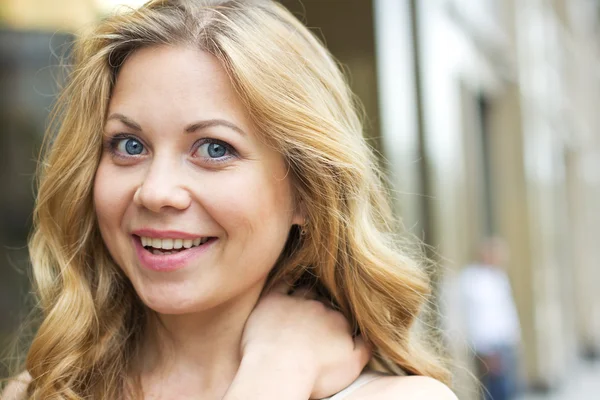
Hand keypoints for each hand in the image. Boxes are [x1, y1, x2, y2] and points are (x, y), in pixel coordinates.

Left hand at [238, 283, 371, 398]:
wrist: (280, 369)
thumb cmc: (317, 373)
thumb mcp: (352, 366)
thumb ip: (365, 348)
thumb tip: (371, 336)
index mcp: (339, 321)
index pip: (343, 316)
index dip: (339, 323)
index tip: (334, 331)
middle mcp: (320, 307)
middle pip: (325, 302)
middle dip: (324, 308)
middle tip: (318, 320)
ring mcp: (296, 301)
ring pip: (306, 290)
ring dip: (308, 293)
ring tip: (306, 300)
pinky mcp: (273, 300)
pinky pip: (282, 283)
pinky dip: (287, 279)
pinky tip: (289, 277)